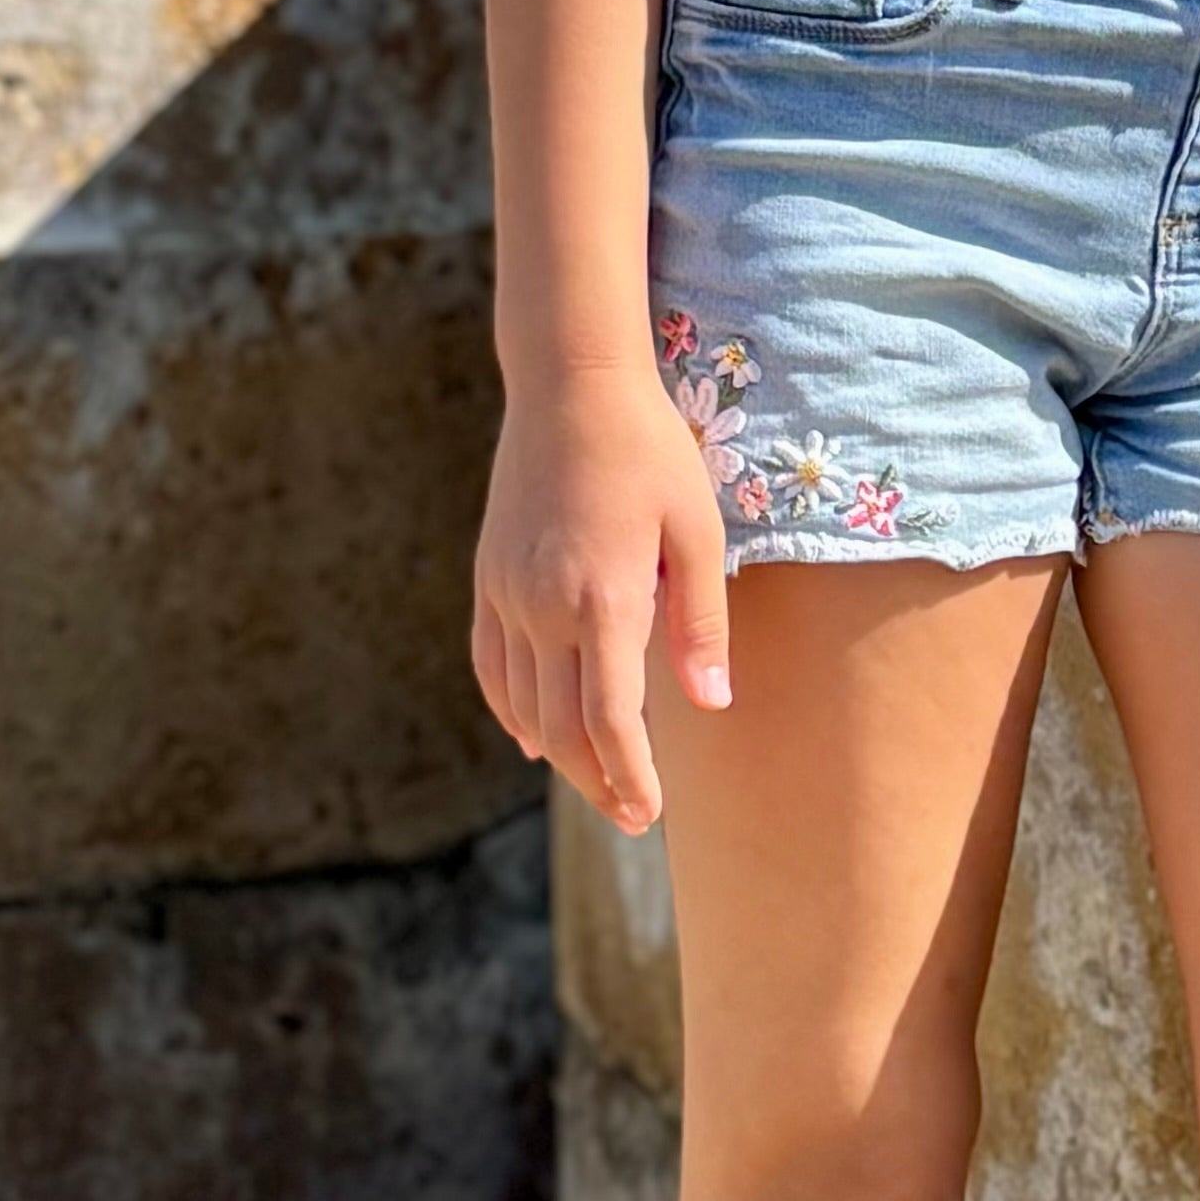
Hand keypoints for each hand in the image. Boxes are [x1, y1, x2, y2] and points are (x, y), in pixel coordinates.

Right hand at [471, 364, 731, 833]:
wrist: (569, 383)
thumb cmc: (651, 451)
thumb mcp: (699, 532)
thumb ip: (701, 622)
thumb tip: (712, 704)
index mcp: (602, 600)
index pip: (609, 722)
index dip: (629, 777)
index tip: (648, 813)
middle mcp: (543, 607)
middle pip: (561, 728)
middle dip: (597, 782)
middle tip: (632, 817)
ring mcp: (506, 594)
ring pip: (521, 705)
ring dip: (557, 755)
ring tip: (596, 784)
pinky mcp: (488, 577)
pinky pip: (491, 664)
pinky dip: (510, 710)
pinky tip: (533, 735)